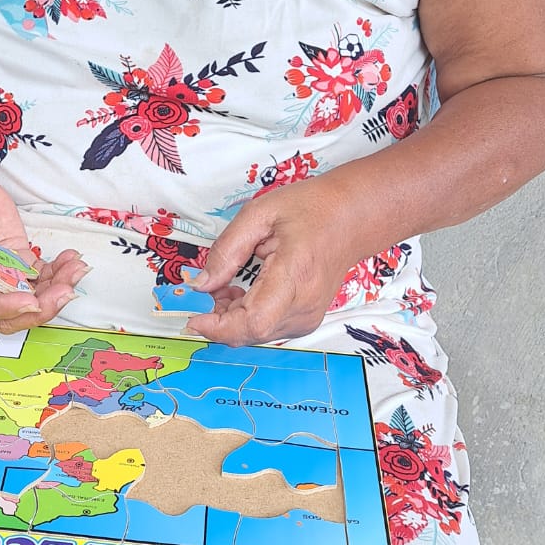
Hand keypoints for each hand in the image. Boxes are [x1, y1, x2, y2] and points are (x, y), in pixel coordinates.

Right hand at [0, 150, 86, 333]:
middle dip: (38, 307)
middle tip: (64, 292)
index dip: (3, 307)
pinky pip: (37, 273)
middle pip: (7, 310)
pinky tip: (71, 260)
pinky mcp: (12, 254)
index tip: (29, 300)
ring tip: (75, 270)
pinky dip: (57, 272)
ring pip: (28, 294)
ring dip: (54, 289)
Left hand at [184, 177, 364, 346]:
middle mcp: (304, 304)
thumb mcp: (259, 214)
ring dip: (231, 318)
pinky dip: (246, 317)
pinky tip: (243, 293)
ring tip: (228, 284)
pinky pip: (267, 328)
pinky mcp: (306, 320)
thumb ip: (227, 250)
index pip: (254, 321)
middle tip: (211, 288)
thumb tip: (202, 285)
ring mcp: (308, 317)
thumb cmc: (312, 210)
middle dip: (219, 319)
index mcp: (295, 275)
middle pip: (251, 333)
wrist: (350, 219)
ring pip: (255, 335)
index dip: (219, 327)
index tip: (194, 318)